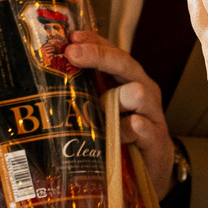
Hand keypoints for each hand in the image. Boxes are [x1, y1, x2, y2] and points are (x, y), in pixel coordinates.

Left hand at [63, 30, 173, 196]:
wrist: (153, 170)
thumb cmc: (123, 134)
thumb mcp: (103, 110)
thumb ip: (86, 92)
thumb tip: (50, 76)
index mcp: (129, 79)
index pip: (112, 50)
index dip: (93, 41)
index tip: (71, 37)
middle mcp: (144, 89)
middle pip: (124, 63)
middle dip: (98, 56)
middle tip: (72, 54)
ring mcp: (152, 112)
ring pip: (137, 92)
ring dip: (115, 100)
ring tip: (100, 111)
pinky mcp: (156, 137)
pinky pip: (140, 126)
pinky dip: (127, 129)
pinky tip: (118, 135)